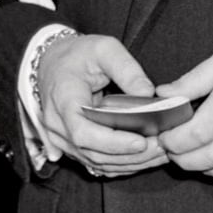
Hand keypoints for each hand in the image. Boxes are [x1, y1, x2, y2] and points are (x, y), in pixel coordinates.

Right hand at [38, 32, 168, 177]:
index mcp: (62, 99)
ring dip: (129, 163)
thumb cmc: (77, 55)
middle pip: (93, 153)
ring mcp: (61, 139)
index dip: (113, 142)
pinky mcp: (70, 147)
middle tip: (161, 147)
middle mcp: (57, 125)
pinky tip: (143, 158)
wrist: (50, 62)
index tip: (141, 141)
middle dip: (130, 155)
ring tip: (159, 153)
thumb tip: (147, 94)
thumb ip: (126, 68)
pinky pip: (95, 164)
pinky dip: (121, 164)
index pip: (83, 132)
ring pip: (96, 163)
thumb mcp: (103, 48)